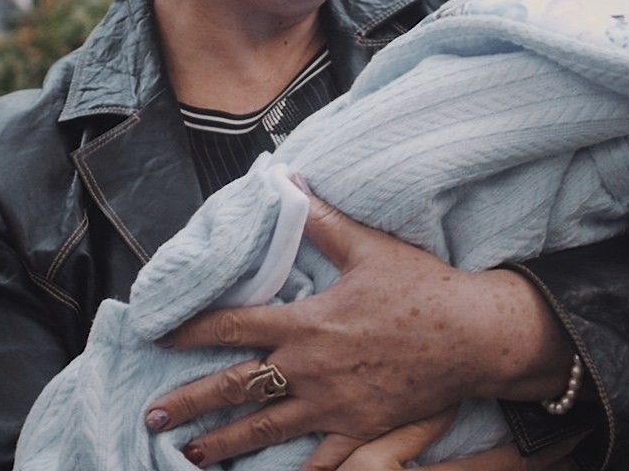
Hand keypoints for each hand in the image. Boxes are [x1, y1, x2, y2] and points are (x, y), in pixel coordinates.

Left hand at [145, 189, 573, 466]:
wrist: (475, 338)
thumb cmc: (423, 289)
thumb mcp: (368, 247)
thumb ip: (322, 221)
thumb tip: (289, 184)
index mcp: (305, 324)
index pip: (233, 326)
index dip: (192, 332)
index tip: (161, 338)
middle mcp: (309, 369)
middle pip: (237, 388)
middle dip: (190, 403)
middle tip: (153, 415)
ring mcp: (333, 406)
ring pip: (266, 429)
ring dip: (224, 443)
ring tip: (190, 455)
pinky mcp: (361, 430)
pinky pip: (321, 460)